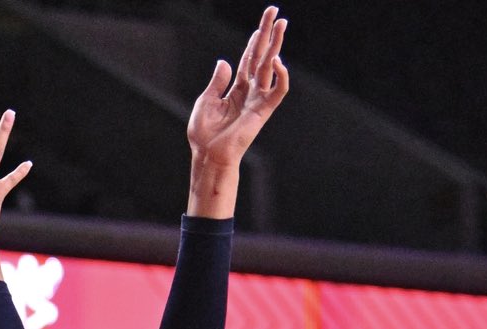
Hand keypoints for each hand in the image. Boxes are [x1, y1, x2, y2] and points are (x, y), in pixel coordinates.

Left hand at [187, 7, 288, 169]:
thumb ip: (217, 81)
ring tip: (281, 24)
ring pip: (271, 67)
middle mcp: (249, 92)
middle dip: (269, 35)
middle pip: (262, 57)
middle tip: (277, 13)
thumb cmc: (205, 134)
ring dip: (276, 45)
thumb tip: (224, 61)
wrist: (208, 156)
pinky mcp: (263, 111)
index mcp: (236, 89)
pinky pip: (278, 91)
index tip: (262, 25)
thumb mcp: (206, 101)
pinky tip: (276, 61)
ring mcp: (257, 100)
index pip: (249, 59)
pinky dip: (280, 76)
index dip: (255, 41)